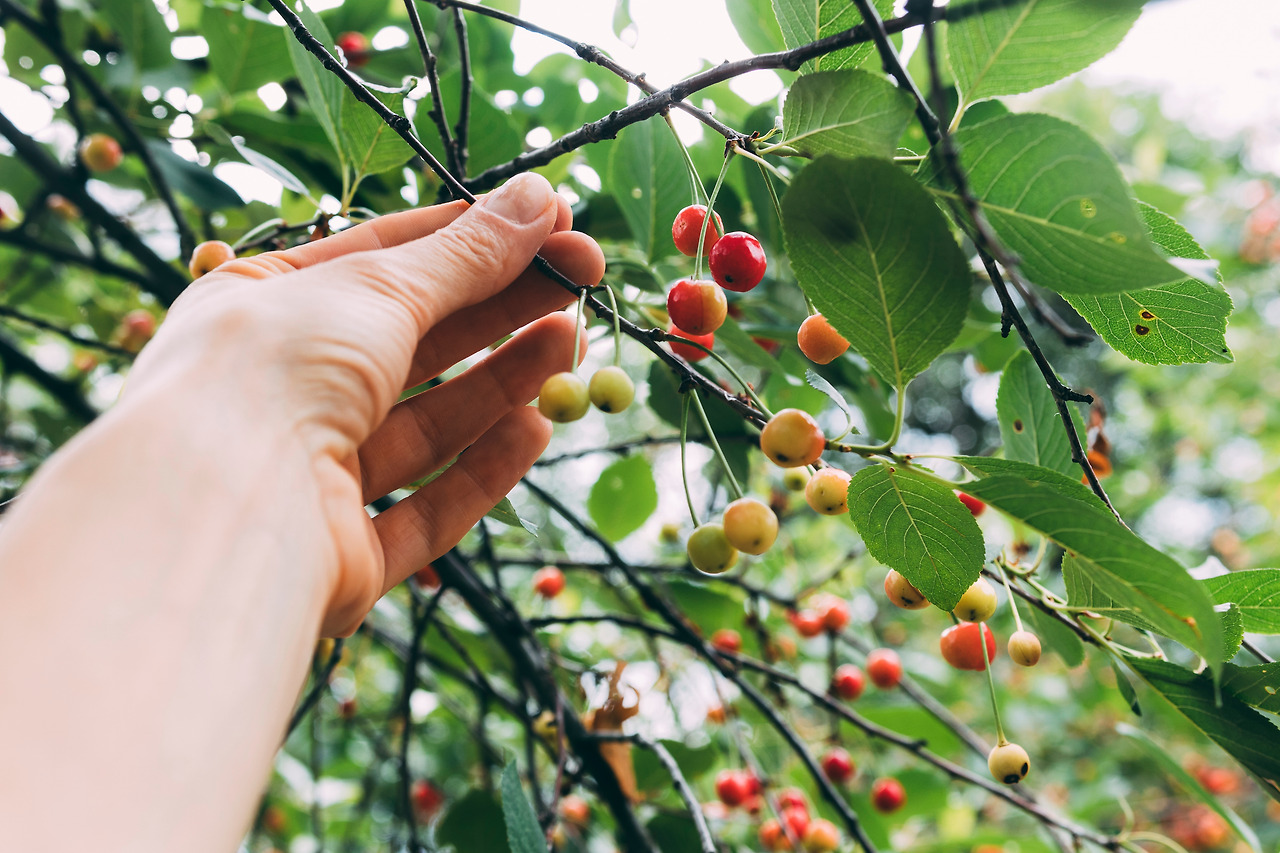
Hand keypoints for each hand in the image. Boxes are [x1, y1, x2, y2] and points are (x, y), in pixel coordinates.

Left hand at [127, 173, 603, 634]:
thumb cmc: (275, 370)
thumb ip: (466, 254)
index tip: (553, 224)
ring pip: (426, 426)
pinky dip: (481, 470)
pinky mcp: (342, 553)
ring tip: (570, 340)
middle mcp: (282, 390)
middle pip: (415, 344)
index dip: (475, 239)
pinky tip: (536, 428)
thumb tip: (540, 198)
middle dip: (501, 307)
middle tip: (584, 277)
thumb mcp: (377, 288)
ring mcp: (311, 478)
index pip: (384, 260)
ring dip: (502, 381)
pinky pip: (424, 508)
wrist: (216, 512)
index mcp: (263, 308)